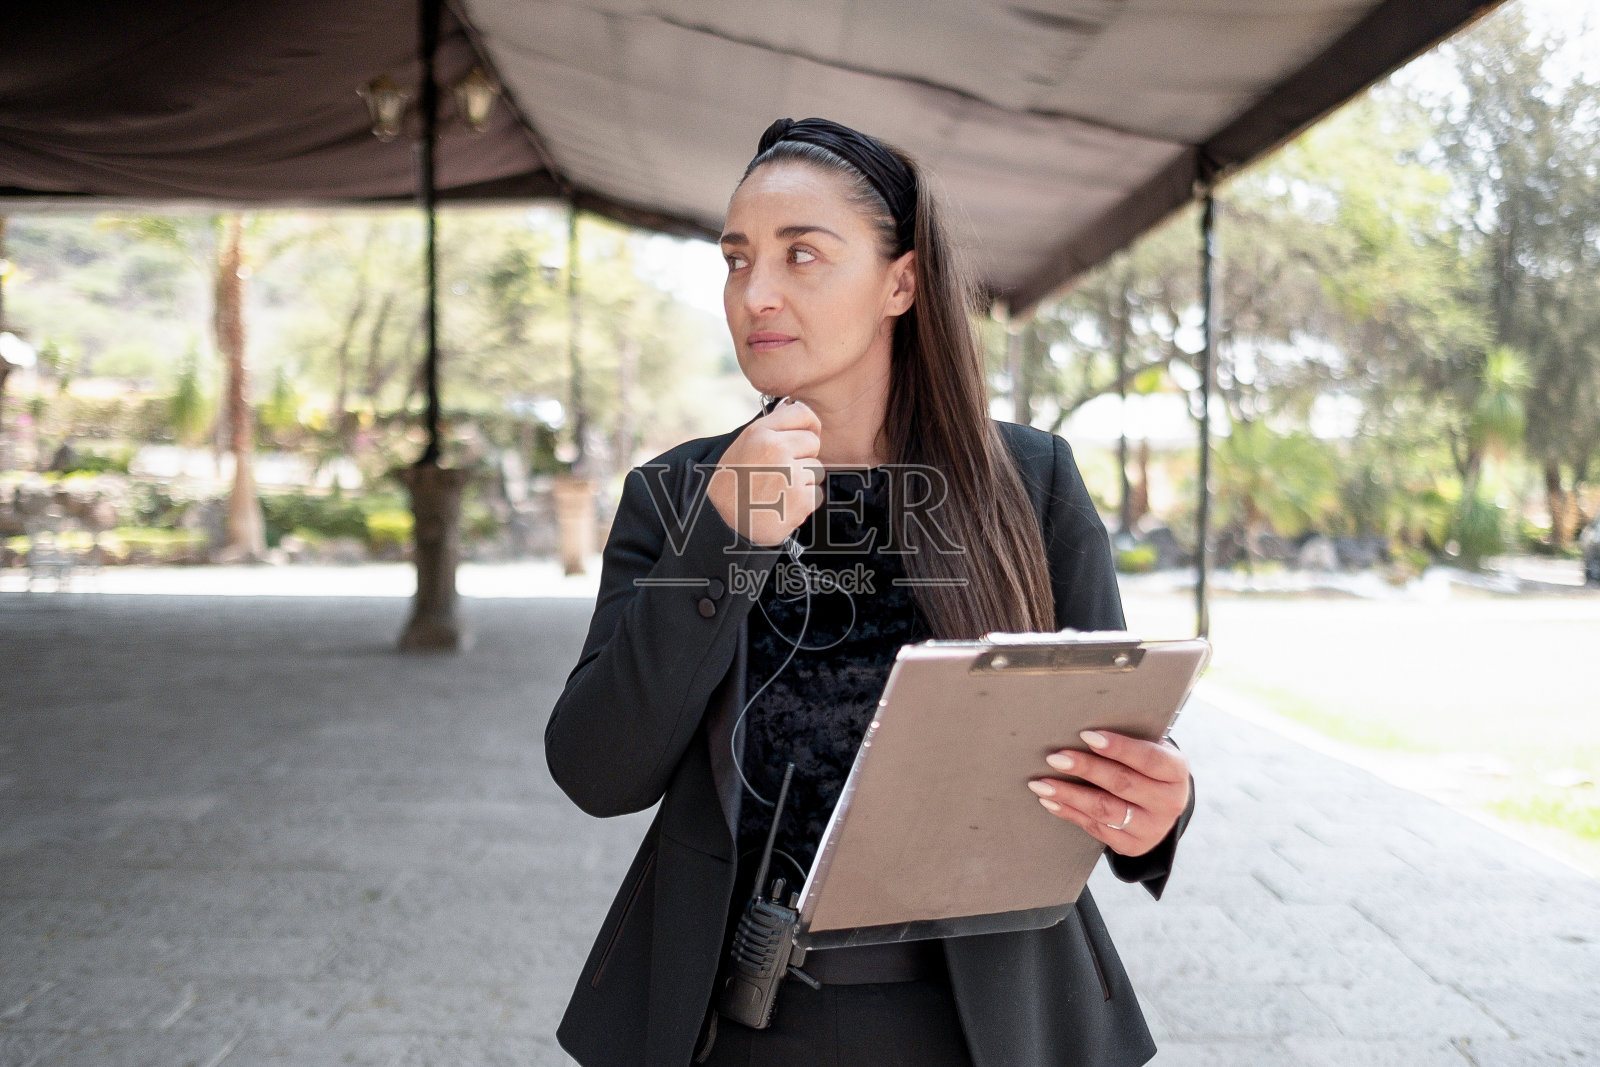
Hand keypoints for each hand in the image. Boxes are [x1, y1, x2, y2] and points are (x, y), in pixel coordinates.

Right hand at [708, 397, 824, 545]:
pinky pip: (816, 494)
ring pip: (816, 470)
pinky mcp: (800, 501)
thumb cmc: (733, 481)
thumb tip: (792, 403)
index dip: (807, 426)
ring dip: (803, 481)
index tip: (802, 438)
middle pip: (813, 443)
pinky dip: (803, 503)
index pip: (804, 414)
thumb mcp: (743, 444)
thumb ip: (770, 426)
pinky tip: (782, 504)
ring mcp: (790, 476)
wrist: (720, 521)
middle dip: (802, 457)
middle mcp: (776, 450)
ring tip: (778, 490)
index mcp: (760, 433)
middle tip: (780, 472)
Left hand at [1028, 730, 1190, 856]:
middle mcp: (1169, 803)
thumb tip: (1083, 732)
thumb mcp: (1150, 749)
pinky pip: (1096, 828)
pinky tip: (1050, 801)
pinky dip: (1070, 813)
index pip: (1148, 758)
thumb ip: (1128, 740)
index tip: (1086, 735)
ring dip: (1069, 795)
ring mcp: (1152, 828)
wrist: (1160, 805)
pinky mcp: (1133, 845)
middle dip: (1085, 769)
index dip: (1118, 747)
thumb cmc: (1145, 766)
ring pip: (1105, 810)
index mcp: (1176, 772)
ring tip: (1042, 784)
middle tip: (1055, 758)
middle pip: (1122, 784)